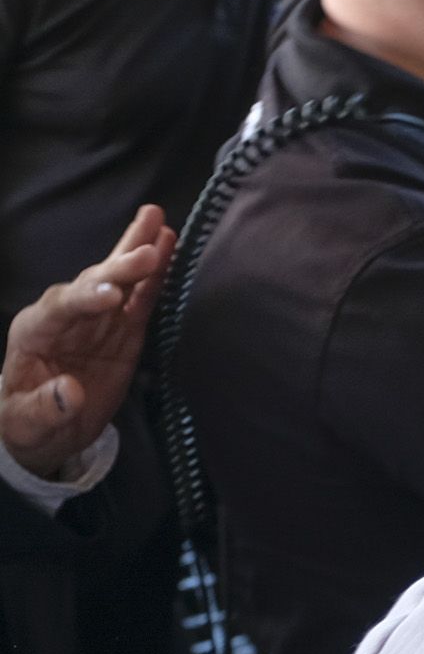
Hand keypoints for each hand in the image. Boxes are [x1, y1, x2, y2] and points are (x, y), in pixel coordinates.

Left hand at [3, 205, 169, 479]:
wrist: (44, 430)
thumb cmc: (26, 424)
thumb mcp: (25, 424)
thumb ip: (44, 408)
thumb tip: (71, 393)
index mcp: (34, 332)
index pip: (59, 307)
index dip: (86, 299)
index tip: (114, 297)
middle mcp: (66, 316)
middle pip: (91, 284)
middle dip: (118, 268)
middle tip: (148, 251)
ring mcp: (97, 320)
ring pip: (118, 281)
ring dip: (137, 253)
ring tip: (158, 223)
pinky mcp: (123, 330)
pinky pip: (141, 300)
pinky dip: (155, 277)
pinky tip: (168, 248)